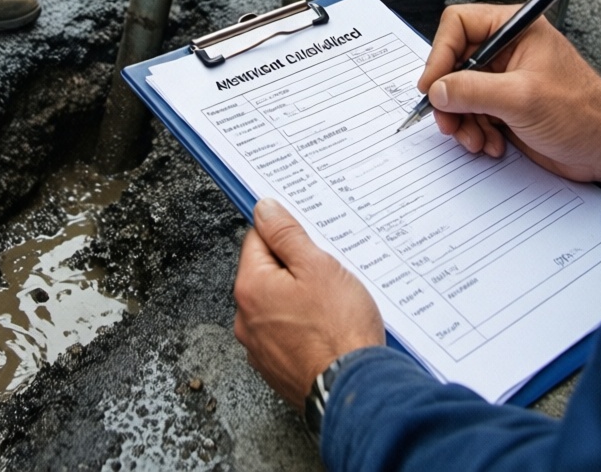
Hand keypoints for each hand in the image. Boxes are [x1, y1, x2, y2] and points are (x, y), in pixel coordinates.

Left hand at [233, 198, 384, 409]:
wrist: (354, 391)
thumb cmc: (338, 331)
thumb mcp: (317, 265)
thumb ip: (286, 233)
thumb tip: (265, 209)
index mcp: (251, 287)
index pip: (257, 239)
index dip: (285, 234)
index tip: (305, 239)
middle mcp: (246, 319)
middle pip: (267, 273)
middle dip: (295, 269)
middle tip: (326, 275)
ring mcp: (260, 348)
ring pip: (278, 305)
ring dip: (299, 299)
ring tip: (331, 306)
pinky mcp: (276, 368)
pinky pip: (286, 334)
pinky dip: (303, 328)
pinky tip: (327, 330)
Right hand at [417, 2, 600, 184]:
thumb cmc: (583, 113)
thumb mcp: (522, 98)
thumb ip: (473, 91)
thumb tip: (438, 90)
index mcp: (515, 28)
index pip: (458, 25)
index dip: (440, 53)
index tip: (433, 85)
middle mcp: (507, 49)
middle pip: (454, 62)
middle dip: (450, 96)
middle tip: (448, 121)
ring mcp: (506, 79)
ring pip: (460, 92)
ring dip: (462, 120)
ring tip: (476, 139)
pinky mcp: (506, 106)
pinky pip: (473, 113)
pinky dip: (476, 131)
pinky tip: (492, 144)